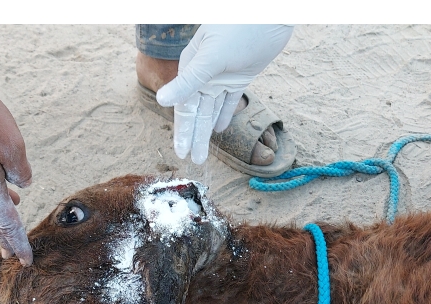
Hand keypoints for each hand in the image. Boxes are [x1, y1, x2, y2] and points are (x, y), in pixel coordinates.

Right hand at [156, 25, 293, 163]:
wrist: (269, 16)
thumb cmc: (237, 29)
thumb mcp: (211, 58)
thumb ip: (187, 82)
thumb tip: (161, 100)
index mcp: (192, 68)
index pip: (184, 106)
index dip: (182, 130)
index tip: (180, 152)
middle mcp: (204, 75)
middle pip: (197, 112)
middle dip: (195, 136)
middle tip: (193, 160)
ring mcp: (222, 76)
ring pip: (212, 110)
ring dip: (207, 131)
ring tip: (203, 153)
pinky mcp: (240, 76)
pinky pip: (229, 100)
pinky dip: (225, 114)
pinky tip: (221, 129)